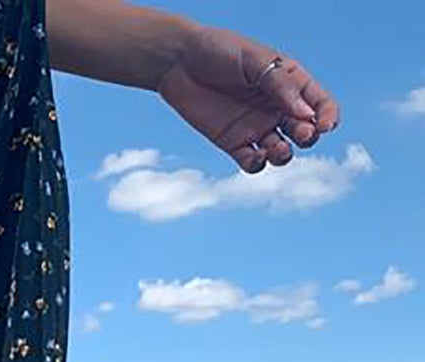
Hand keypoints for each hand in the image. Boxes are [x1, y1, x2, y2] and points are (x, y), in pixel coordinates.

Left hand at [156, 27, 340, 172]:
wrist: (179, 62)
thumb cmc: (219, 51)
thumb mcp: (254, 60)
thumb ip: (279, 85)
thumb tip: (306, 114)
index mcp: (290, 82)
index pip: (320, 104)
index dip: (328, 117)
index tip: (324, 126)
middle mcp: (276, 107)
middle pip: (304, 131)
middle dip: (307, 137)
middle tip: (298, 133)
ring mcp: (255, 126)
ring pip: (280, 151)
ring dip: (284, 155)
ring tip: (276, 150)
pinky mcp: (232, 142)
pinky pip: (251, 161)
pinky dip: (257, 165)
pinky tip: (256, 157)